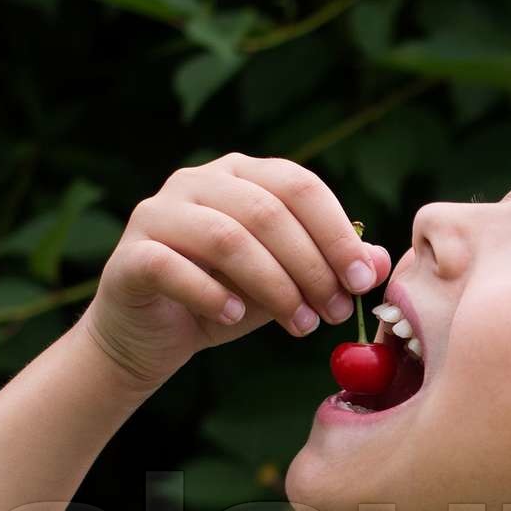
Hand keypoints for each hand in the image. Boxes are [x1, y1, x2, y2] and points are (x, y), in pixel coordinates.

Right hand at [75, 153, 392, 389]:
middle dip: (312, 265)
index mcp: (241, 174)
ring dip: (274, 286)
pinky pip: (174, 267)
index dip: (337, 233)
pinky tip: (234, 319)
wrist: (152, 335)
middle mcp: (197, 181)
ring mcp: (159, 213)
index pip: (299, 186)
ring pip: (227, 238)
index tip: (364, 280)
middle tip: (336, 311)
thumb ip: (329, 267)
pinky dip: (211, 295)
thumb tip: (380, 261)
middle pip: (268, 211)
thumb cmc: (225, 299)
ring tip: (300, 325)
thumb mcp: (287, 284)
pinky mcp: (131, 255)